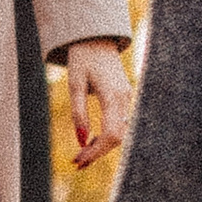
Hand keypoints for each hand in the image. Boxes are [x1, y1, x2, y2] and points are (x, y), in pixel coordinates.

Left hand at [63, 39, 129, 169]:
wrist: (96, 37)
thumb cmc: (82, 58)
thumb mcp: (75, 84)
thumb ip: (78, 112)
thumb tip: (82, 140)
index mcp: (112, 95)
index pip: (110, 133)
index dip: (95, 151)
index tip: (78, 161)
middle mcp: (124, 99)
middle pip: (117, 137)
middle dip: (97, 153)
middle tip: (76, 164)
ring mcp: (126, 98)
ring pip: (119, 132)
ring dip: (101, 147)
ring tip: (81, 157)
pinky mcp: (123, 98)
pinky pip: (118, 123)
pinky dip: (105, 136)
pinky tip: (90, 143)